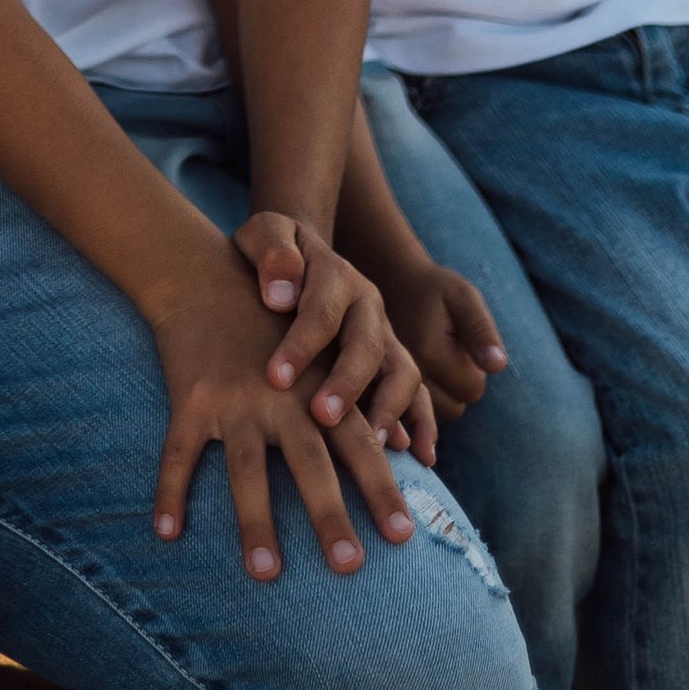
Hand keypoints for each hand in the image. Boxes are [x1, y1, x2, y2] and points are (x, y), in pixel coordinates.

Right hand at [150, 254, 421, 582]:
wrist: (204, 275)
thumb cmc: (273, 326)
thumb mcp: (322, 352)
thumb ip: (360, 400)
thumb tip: (413, 447)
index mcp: (317, 389)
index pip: (358, 443)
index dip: (381, 487)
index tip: (403, 536)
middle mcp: (280, 397)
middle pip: (310, 462)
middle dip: (330, 514)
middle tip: (349, 565)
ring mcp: (232, 398)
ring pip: (246, 469)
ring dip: (255, 522)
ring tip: (266, 573)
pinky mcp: (190, 398)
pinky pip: (179, 452)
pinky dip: (170, 491)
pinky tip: (168, 531)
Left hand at [233, 210, 427, 449]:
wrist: (298, 254)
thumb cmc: (271, 252)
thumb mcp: (265, 233)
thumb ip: (272, 252)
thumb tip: (280, 295)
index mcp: (335, 274)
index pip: (321, 313)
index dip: (300, 346)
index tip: (275, 378)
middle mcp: (367, 305)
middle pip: (366, 346)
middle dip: (346, 384)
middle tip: (322, 417)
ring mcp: (384, 333)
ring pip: (402, 371)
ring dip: (389, 408)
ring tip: (371, 444)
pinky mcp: (392, 360)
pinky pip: (416, 391)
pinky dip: (423, 422)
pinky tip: (420, 456)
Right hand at [383, 258, 509, 426]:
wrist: (393, 283)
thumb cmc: (435, 289)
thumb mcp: (464, 297)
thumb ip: (482, 330)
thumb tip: (497, 366)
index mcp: (428, 353)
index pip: (472, 390)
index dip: (475, 370)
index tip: (461, 344)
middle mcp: (407, 374)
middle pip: (455, 408)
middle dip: (459, 385)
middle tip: (449, 352)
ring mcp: (394, 384)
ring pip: (439, 413)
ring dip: (445, 393)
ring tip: (436, 360)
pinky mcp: (388, 388)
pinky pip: (421, 412)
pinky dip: (428, 398)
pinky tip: (423, 371)